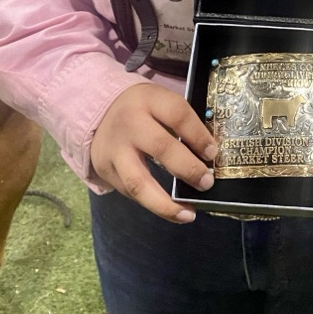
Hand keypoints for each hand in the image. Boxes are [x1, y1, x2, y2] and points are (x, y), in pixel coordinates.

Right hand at [90, 83, 217, 223]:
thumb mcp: (160, 102)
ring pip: (138, 181)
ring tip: (188, 214)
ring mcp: (115, 149)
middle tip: (206, 182)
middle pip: (160, 147)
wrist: (100, 113)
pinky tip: (172, 211)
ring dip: (165, 203)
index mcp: (149, 99)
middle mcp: (129, 123)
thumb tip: (209, 154)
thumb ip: (182, 122)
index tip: (212, 153)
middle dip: (188, 168)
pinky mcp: (106, 171)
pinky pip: (131, 193)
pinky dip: (153, 205)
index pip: (177, 114)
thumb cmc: (143, 109)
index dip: (198, 135)